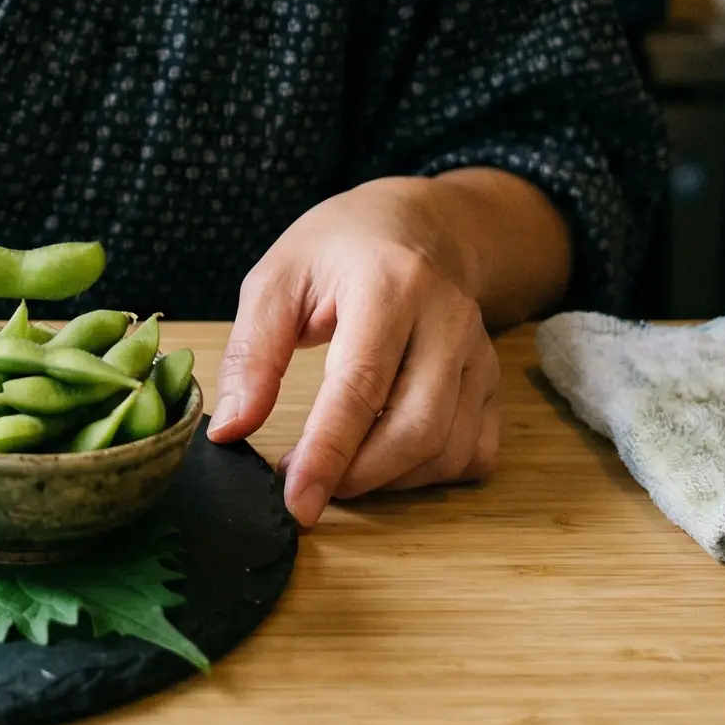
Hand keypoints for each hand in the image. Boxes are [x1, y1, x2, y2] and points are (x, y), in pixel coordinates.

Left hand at [206, 179, 503, 526]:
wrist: (419, 223)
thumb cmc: (339, 249)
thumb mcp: (276, 280)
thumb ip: (252, 354)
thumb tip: (230, 429)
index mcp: (389, 285)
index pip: (360, 387)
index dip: (328, 454)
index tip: (298, 501)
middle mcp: (447, 320)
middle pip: (415, 429)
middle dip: (356, 476)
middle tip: (305, 483)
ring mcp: (480, 353)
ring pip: (447, 449)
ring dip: (389, 480)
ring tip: (339, 467)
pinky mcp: (494, 380)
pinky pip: (475, 452)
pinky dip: (429, 475)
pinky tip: (387, 458)